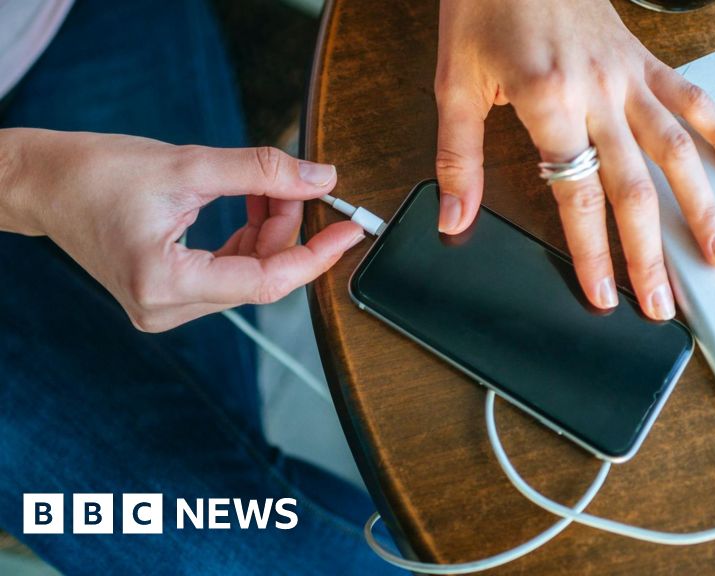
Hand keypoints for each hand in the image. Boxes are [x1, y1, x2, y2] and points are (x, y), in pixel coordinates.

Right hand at [0, 129, 363, 331]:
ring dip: (269, 232)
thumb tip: (320, 179)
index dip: (317, 255)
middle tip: (298, 182)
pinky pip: (229, 273)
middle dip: (288, 228)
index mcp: (164, 284)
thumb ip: (261, 172)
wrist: (42, 183)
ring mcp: (165, 308)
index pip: (267, 281)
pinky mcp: (167, 296)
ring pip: (248, 275)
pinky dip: (249, 239)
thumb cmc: (95, 173)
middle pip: (260, 277)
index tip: (350, 230)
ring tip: (267, 186)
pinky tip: (250, 205)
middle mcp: (165, 309)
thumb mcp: (187, 164)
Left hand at [434, 0, 714, 319]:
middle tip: (664, 304)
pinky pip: (693, 100)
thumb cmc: (486, 6)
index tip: (605, 295)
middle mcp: (597, 92)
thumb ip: (459, 157)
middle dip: (651, 254)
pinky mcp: (644, 61)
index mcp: (548, 100)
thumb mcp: (455, 83)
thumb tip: (454, 218)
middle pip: (633, 188)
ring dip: (700, 207)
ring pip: (676, 150)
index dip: (592, 253)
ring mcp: (628, 76)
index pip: (576, 196)